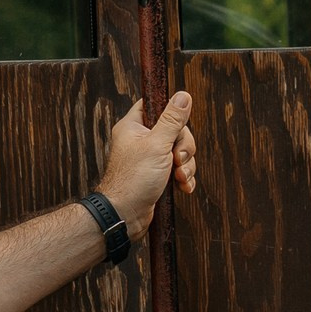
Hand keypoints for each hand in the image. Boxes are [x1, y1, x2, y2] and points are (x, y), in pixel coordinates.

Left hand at [97, 91, 199, 234]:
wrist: (125, 215)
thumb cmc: (133, 180)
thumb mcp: (157, 145)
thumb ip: (172, 120)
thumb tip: (183, 95)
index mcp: (134, 127)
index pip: (155, 106)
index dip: (171, 112)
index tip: (177, 125)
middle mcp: (141, 141)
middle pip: (175, 131)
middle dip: (183, 147)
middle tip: (176, 159)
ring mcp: (149, 159)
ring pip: (179, 152)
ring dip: (185, 166)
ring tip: (178, 178)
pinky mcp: (157, 176)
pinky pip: (178, 170)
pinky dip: (184, 178)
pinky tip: (182, 187)